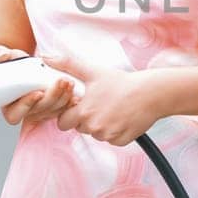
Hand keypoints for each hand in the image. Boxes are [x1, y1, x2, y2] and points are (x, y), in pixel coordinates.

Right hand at [0, 45, 77, 126]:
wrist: (23, 67)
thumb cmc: (13, 65)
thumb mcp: (8, 58)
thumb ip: (2, 55)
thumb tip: (2, 55)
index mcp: (9, 104)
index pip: (14, 114)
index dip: (27, 105)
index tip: (38, 92)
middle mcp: (25, 111)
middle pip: (39, 111)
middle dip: (52, 97)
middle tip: (61, 82)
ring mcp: (39, 111)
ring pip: (52, 111)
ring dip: (63, 98)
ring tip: (69, 82)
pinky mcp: (51, 109)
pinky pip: (62, 110)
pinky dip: (69, 102)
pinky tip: (75, 94)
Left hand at [41, 49, 168, 146]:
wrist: (151, 93)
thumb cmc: (123, 82)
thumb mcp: (93, 71)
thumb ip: (67, 64)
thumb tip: (46, 57)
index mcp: (84, 112)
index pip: (64, 122)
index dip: (70, 113)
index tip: (80, 105)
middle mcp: (94, 126)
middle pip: (81, 128)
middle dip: (87, 119)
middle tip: (101, 103)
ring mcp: (109, 135)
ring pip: (98, 134)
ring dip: (102, 125)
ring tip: (114, 108)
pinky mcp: (121, 140)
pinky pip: (113, 139)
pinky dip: (116, 131)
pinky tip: (123, 116)